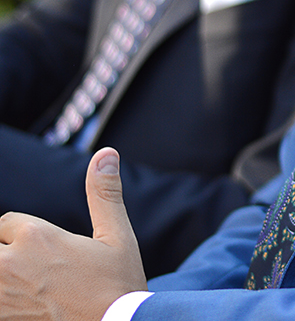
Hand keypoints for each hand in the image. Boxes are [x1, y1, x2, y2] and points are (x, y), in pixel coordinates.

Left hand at [0, 148, 146, 320]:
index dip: (24, 236)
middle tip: (34, 271)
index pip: (7, 223)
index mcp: (38, 236)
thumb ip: (103, 194)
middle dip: (8, 254)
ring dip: (5, 276)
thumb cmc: (119, 287)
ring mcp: (0, 292)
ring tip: (25, 285)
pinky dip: (4, 299)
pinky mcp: (0, 315)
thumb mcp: (118, 238)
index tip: (45, 255)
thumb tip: (106, 154)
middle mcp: (11, 261)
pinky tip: (20, 302)